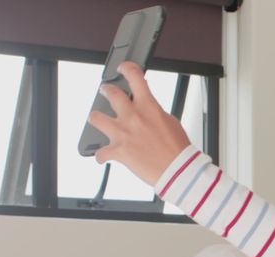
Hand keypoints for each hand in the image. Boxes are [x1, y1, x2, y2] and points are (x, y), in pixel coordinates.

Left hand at [88, 61, 191, 184]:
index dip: (126, 68)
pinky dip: (102, 155)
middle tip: (106, 91)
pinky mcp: (118, 152)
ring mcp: (123, 134)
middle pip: (111, 93)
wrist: (178, 171)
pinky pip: (101, 153)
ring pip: (95, 118)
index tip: (123, 69)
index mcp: (148, 106)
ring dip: (96, 118)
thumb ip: (154, 112)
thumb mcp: (170, 122)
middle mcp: (133, 117)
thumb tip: (146, 109)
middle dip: (106, 90)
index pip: (135, 76)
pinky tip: (104, 156)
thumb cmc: (178, 149)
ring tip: (97, 120)